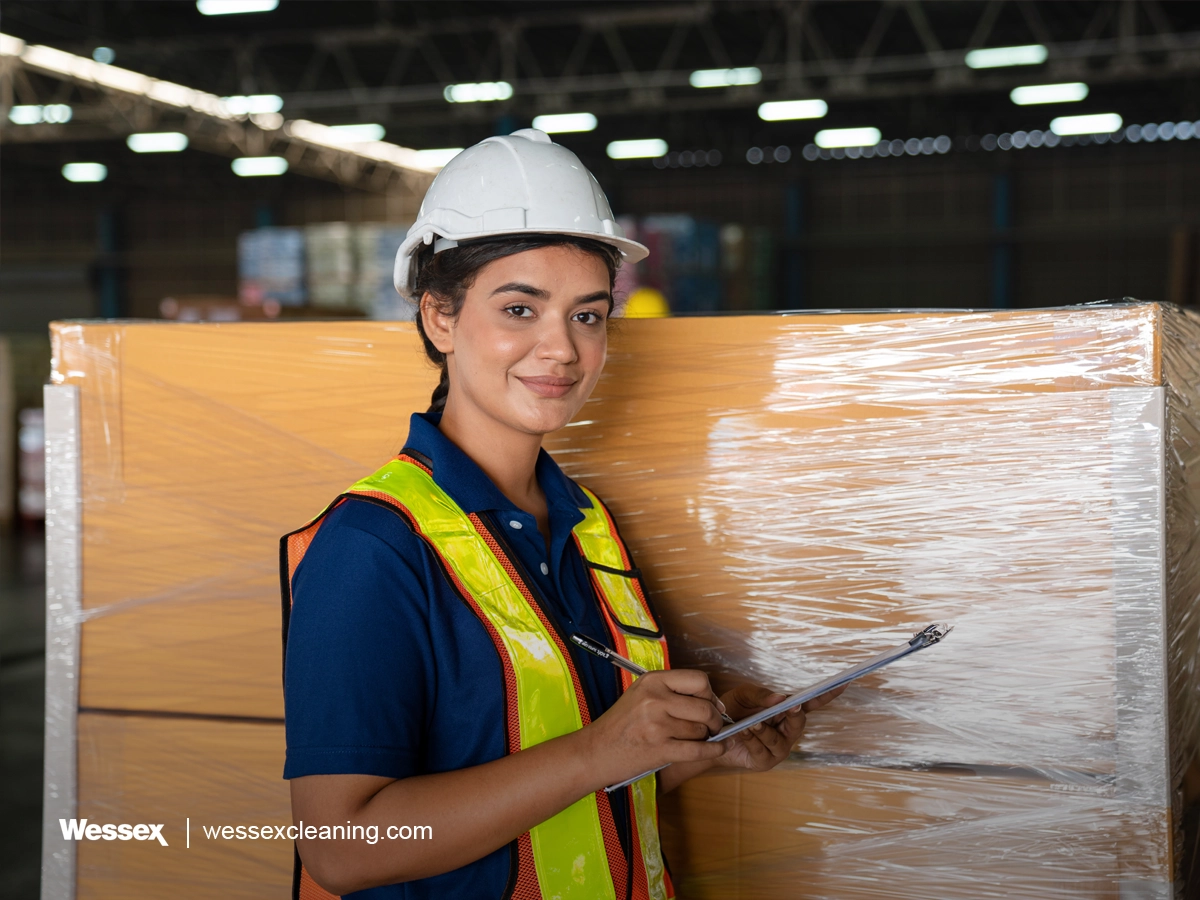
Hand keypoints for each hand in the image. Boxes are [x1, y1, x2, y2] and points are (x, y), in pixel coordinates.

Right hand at [584, 669, 728, 786]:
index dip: (710, 694)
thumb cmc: (620, 724)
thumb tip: (711, 701)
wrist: (596, 751)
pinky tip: (716, 749)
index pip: (698, 680)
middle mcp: (655, 700)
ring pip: (701, 730)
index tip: (712, 704)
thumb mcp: (641, 694)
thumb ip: (672, 692)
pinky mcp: (659, 750)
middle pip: (705, 707)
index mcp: (652, 682)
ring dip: (706, 737)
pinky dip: (712, 751)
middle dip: (714, 719)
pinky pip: (698, 750)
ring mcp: (657, 725)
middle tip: (712, 726)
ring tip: (696, 738)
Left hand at [710, 683, 845, 771]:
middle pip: (799, 724)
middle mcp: (786, 731)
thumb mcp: (744, 695)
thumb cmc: (731, 710)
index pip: (811, 703)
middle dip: (795, 715)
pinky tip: (741, 732)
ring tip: (751, 723)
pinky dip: (752, 741)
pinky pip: (763, 752)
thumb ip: (761, 695)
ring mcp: (778, 748)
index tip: (842, 683)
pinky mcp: (764, 762)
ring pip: (779, 741)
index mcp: (786, 712)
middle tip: (791, 706)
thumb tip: (781, 697)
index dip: (826, 695)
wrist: (709, 731)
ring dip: (765, 731)